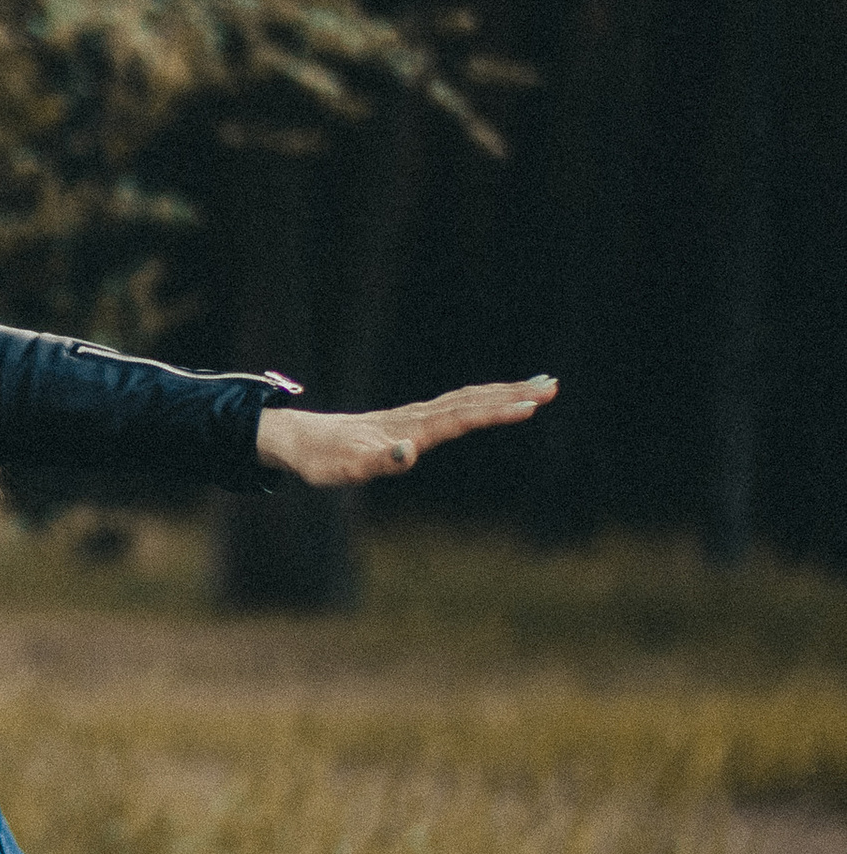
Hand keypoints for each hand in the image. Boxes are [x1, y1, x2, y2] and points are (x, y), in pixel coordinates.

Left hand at [257, 375, 556, 488]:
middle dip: (512, 394)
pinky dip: (481, 398)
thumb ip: (376, 462)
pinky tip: (493, 399)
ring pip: (467, 399)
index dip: (494, 412)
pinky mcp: (411, 421)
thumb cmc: (324, 459)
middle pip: (472, 401)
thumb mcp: (346, 468)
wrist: (301, 440)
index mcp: (409, 429)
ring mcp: (415, 417)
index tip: (528, 406)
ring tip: (538, 385)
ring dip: (503, 392)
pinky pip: (456, 405)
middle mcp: (417, 418)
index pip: (460, 418)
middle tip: (553, 386)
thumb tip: (407, 454)